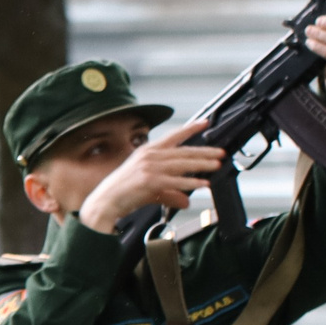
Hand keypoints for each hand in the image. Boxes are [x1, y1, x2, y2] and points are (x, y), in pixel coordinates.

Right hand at [77, 117, 222, 234]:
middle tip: (220, 152)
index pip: (173, 136)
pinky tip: (203, 184)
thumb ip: (170, 192)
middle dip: (204, 151)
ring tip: (216, 165)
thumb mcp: (149, 187)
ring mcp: (150, 167)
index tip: (205, 122)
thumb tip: (186, 200)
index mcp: (147, 151)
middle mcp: (149, 156)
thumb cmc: (122, 192)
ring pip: (183, 164)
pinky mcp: (151, 180)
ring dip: (202, 164)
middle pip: (183, 151)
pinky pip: (177, 181)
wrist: (105, 202)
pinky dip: (192, 183)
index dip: (190, 128)